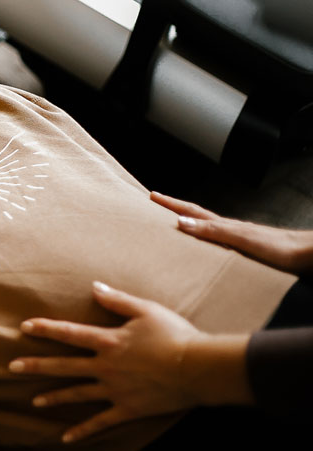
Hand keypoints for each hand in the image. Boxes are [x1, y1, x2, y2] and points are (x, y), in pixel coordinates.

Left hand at [9, 282, 207, 442]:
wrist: (199, 368)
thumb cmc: (175, 334)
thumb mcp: (145, 310)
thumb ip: (116, 299)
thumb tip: (93, 286)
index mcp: (108, 341)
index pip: (69, 333)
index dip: (45, 329)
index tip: (24, 328)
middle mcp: (105, 366)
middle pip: (64, 366)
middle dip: (36, 365)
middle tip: (11, 367)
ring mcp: (115, 390)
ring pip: (77, 394)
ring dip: (54, 397)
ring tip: (34, 401)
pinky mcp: (128, 409)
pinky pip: (101, 422)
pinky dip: (83, 431)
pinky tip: (65, 437)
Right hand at [152, 191, 312, 273]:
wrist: (305, 255)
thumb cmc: (278, 247)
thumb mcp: (240, 238)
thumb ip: (212, 230)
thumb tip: (180, 222)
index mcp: (224, 225)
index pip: (191, 211)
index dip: (171, 203)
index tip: (153, 196)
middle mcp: (229, 230)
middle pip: (197, 216)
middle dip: (175, 210)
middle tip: (157, 206)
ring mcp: (237, 240)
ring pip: (207, 230)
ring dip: (189, 226)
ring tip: (174, 227)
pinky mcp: (246, 252)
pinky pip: (217, 243)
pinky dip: (205, 242)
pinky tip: (205, 250)